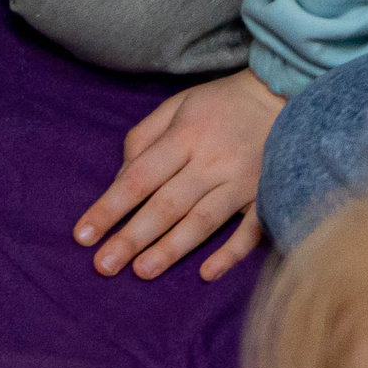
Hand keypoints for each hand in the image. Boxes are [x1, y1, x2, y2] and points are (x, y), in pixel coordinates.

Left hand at [73, 68, 283, 281]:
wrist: (284, 95)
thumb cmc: (218, 104)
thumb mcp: (176, 106)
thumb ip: (143, 139)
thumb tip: (121, 181)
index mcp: (186, 135)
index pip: (139, 178)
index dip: (109, 208)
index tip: (84, 235)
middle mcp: (213, 160)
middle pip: (166, 205)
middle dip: (132, 237)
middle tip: (104, 265)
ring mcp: (244, 181)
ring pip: (203, 221)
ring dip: (172, 249)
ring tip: (142, 272)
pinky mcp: (269, 195)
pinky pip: (251, 230)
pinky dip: (231, 253)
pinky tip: (207, 273)